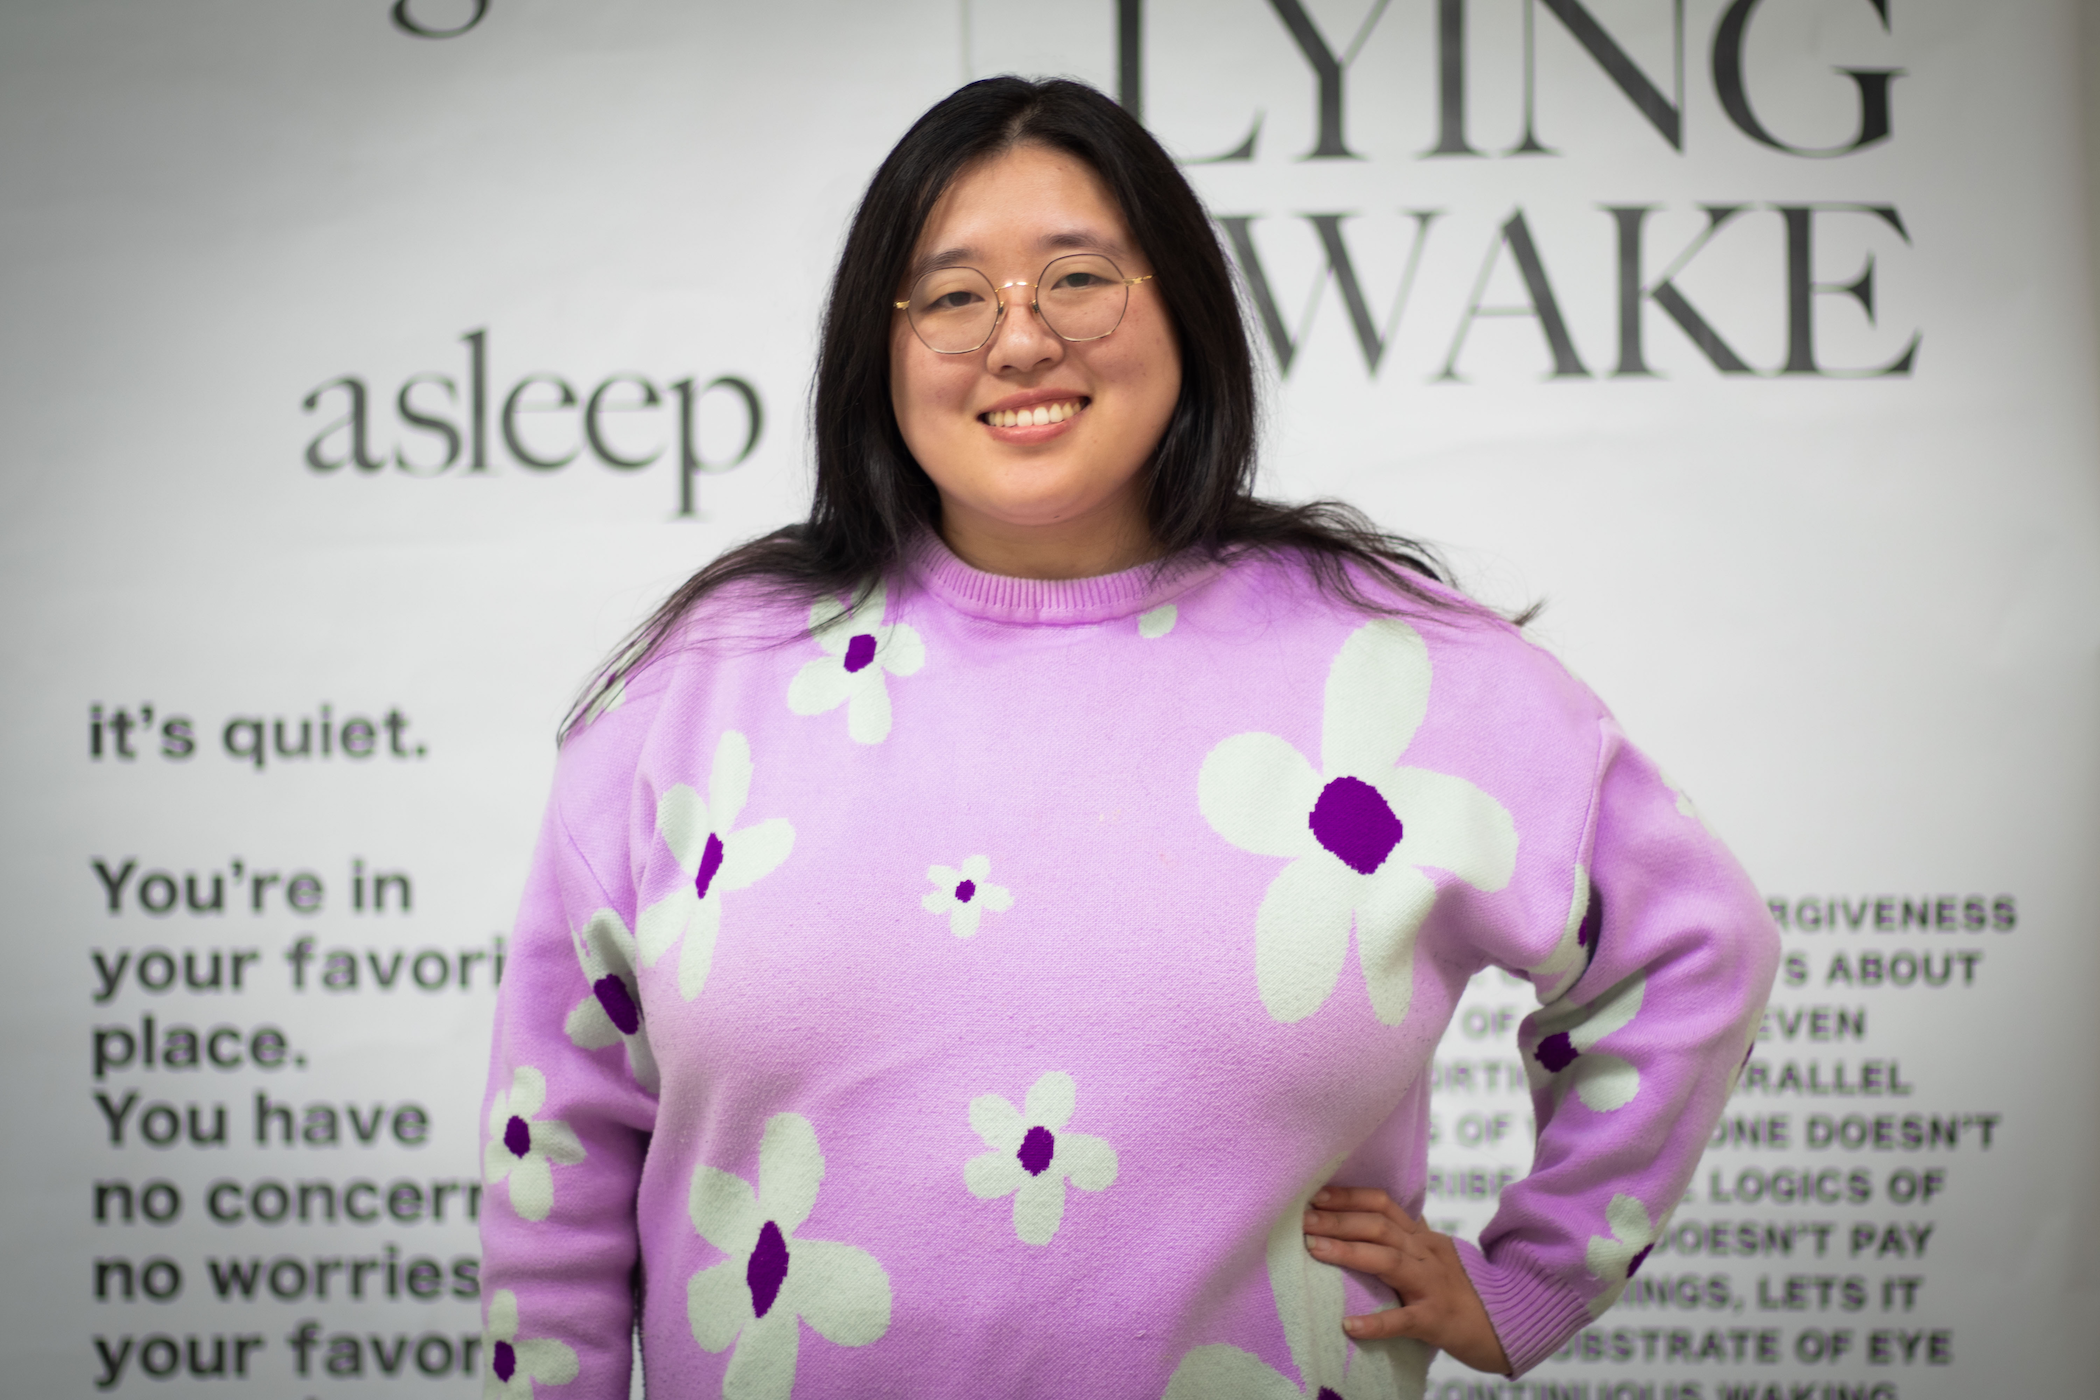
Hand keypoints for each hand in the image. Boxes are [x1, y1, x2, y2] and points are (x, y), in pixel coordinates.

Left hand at [1301, 1186, 1510, 1375]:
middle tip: (1303, 1220)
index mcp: (1423, 1238)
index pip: (1383, 1206)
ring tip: (1314, 1250)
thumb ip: (1408, 1235)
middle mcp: (1427, 1255)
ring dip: (1349, 1252)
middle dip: (1338, 1221)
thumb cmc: (1463, 1290)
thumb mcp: (1436, 1254)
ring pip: (1389, 1261)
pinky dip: (1376, 1323)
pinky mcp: (1436, 1320)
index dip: (1349, 1197)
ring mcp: (1433, 1286)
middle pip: (1379, 1227)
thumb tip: (1372, 1215)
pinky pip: (1404, 1320)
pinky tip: (1350, 1325)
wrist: (1506, 1324)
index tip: (1316, 1195)